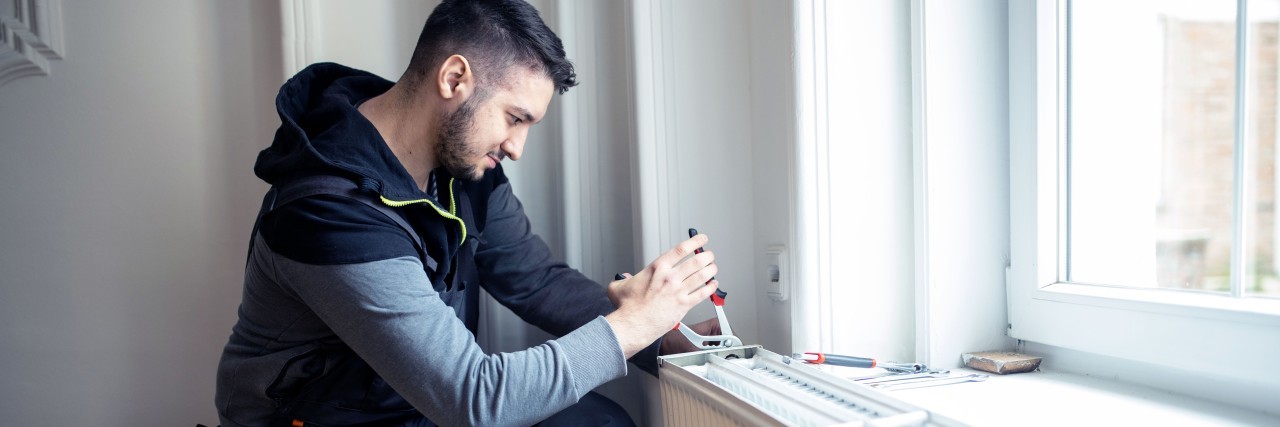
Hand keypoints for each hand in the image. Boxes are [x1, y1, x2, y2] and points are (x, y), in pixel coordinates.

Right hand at [604, 234, 718, 357]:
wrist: (633, 325)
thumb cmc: (628, 308)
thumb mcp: (619, 287)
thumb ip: (623, 279)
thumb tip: (624, 279)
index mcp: (657, 268)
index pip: (681, 249)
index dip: (695, 241)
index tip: (702, 240)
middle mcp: (670, 277)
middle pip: (696, 260)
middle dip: (707, 256)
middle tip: (709, 256)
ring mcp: (678, 291)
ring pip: (703, 275)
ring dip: (711, 269)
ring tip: (713, 268)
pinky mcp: (684, 305)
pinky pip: (703, 293)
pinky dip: (711, 288)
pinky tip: (713, 285)